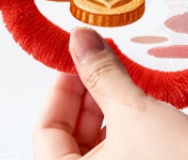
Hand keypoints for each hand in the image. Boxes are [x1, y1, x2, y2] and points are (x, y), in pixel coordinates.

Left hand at [34, 28, 187, 159]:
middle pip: (66, 141)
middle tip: (107, 64)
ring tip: (130, 84)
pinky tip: (144, 110)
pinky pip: (117, 159)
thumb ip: (103, 74)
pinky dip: (124, 133)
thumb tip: (80, 39)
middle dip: (87, 98)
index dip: (61, 88)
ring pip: (93, 150)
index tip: (80, 58)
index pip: (44, 130)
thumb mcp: (136, 113)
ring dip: (107, 113)